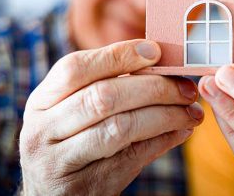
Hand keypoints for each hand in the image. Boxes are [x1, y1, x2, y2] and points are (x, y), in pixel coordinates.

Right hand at [19, 39, 203, 194]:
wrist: (51, 194)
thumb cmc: (71, 140)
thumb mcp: (71, 111)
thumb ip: (105, 85)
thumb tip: (160, 62)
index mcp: (42, 101)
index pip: (75, 68)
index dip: (118, 56)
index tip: (157, 52)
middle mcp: (43, 130)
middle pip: (103, 97)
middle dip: (154, 88)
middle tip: (186, 89)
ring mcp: (60, 162)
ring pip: (120, 128)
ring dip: (165, 116)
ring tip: (192, 112)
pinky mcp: (84, 187)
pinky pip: (131, 158)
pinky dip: (162, 141)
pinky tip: (181, 131)